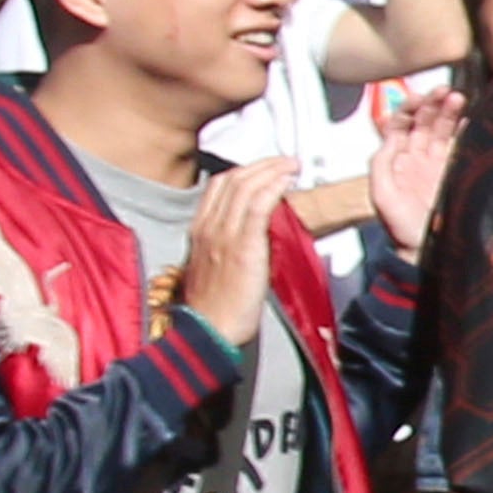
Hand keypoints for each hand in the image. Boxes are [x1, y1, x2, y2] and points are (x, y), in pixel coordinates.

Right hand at [173, 156, 299, 347]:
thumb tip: (253, 232)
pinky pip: (257, 206)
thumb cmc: (216, 308)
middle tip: (285, 161)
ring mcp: (224, 236)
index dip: (244, 171)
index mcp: (200, 231)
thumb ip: (227, 245)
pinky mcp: (243, 247)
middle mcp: (209, 228)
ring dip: (272, 170)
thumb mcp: (214, 267)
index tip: (265, 168)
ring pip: (246, 187)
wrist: (209, 331)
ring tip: (291, 166)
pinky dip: (273, 187)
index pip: (219, 187)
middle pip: (233, 180)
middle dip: (262, 164)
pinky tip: (287, 181)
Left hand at [364, 77, 462, 251]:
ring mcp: (438, 164)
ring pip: (443, 129)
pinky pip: (461, 145)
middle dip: (433, 104)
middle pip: (424, 121)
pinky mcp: (457, 172)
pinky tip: (472, 119)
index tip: (421, 98)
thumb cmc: (401, 228)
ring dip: (450, 112)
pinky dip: (466, 130)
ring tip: (460, 98)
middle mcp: (417, 158)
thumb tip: (390, 134)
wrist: (427, 252)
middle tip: (446, 92)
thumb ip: (381, 164)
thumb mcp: (382, 196)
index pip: (400, 123)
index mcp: (396, 159)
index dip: (409, 107)